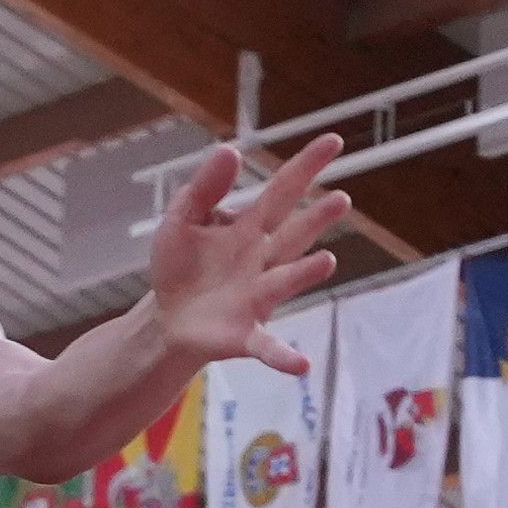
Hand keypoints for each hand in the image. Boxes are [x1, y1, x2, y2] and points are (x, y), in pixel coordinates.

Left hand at [133, 135, 354, 379]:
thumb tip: (230, 149)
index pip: (283, 191)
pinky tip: (303, 365)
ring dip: (306, 274)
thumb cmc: (181, 266)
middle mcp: (263, 260)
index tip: (333, 141)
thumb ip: (204, 187)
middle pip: (294, 234)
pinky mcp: (245, 333)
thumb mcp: (182, 219)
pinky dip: (284, 356)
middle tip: (342, 200)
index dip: (306, 166)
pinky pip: (268, 346)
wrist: (166, 317)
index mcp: (248, 229)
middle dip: (317, 219)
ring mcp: (258, 297)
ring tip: (327, 262)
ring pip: (286, 281)